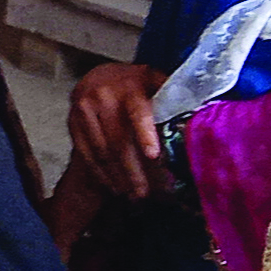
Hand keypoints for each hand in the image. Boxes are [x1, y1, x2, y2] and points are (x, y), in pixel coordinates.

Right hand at [68, 61, 166, 204]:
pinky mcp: (72, 125)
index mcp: (129, 87)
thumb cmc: (133, 83)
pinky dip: (100, 174)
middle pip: (117, 140)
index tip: (153, 155)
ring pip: (101, 151)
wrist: (97, 75)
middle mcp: (102, 97)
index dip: (145, 134)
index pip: (137, 112)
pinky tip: (114, 186)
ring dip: (117, 177)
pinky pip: (85, 154)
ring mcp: (83, 112)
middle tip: (144, 193)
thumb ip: (171, 95)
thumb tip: (197, 117)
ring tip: (132, 194)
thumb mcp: (153, 80)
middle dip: (132, 170)